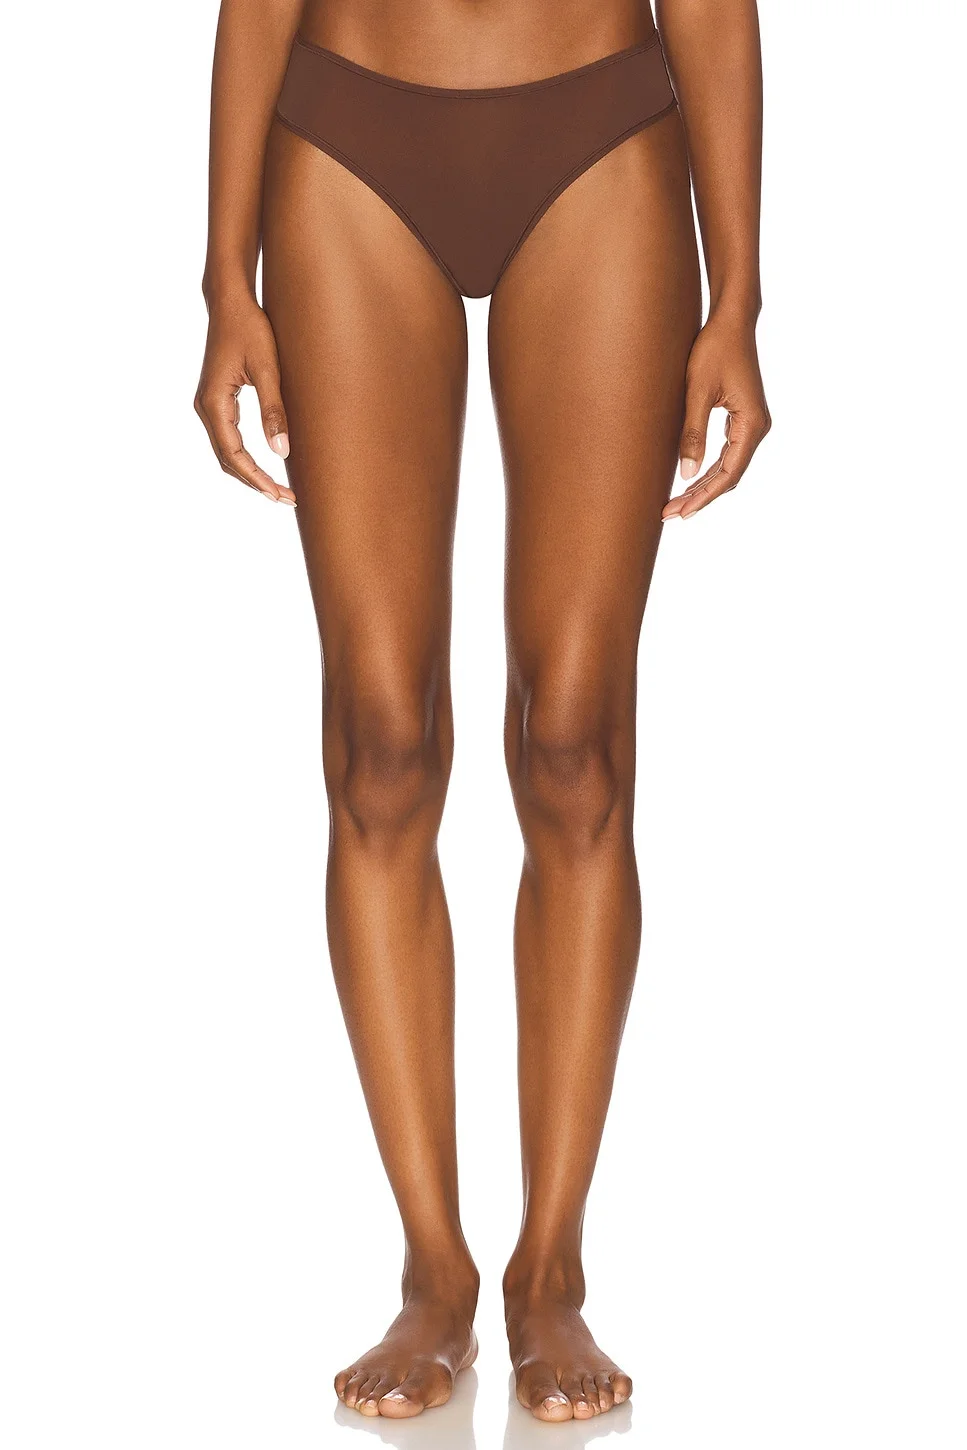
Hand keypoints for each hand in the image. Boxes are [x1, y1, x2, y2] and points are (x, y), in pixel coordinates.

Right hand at [194, 292, 296, 504]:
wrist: (231, 302)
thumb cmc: (250, 329)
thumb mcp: (268, 369)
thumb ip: (274, 411)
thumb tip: (282, 452)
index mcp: (214, 402)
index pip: (233, 454)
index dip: (257, 479)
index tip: (279, 495)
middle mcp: (205, 407)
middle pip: (227, 459)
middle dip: (255, 482)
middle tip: (286, 499)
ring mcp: (209, 404)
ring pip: (227, 452)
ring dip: (250, 472)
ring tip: (279, 489)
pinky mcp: (217, 400)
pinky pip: (228, 438)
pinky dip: (246, 457)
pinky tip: (266, 465)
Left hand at [663, 313, 769, 520]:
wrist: (731, 321)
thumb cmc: (714, 350)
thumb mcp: (697, 392)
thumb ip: (692, 434)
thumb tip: (686, 475)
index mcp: (751, 425)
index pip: (727, 474)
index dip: (703, 497)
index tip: (679, 513)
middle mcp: (757, 427)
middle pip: (729, 476)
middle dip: (700, 497)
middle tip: (670, 514)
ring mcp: (752, 423)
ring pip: (728, 467)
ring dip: (703, 486)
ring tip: (676, 503)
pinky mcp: (742, 418)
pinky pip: (728, 453)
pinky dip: (709, 469)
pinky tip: (691, 480)